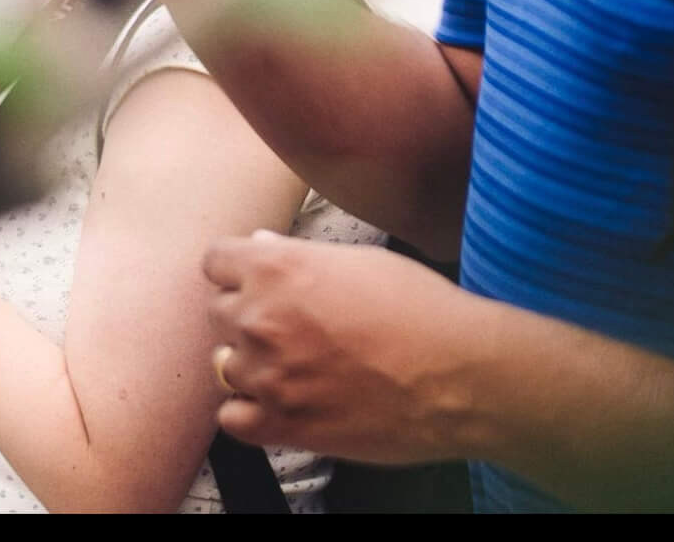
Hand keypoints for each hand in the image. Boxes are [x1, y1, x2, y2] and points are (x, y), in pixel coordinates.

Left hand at [203, 232, 480, 464]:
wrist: (458, 375)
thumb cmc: (420, 309)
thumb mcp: (360, 260)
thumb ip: (299, 255)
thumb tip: (261, 247)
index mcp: (277, 268)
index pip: (215, 261)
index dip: (237, 270)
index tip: (254, 280)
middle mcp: (261, 318)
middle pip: (218, 312)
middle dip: (247, 314)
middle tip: (290, 324)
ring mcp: (267, 376)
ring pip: (224, 365)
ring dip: (252, 364)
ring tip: (296, 365)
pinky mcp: (281, 425)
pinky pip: (233, 418)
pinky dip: (251, 411)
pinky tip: (284, 401)